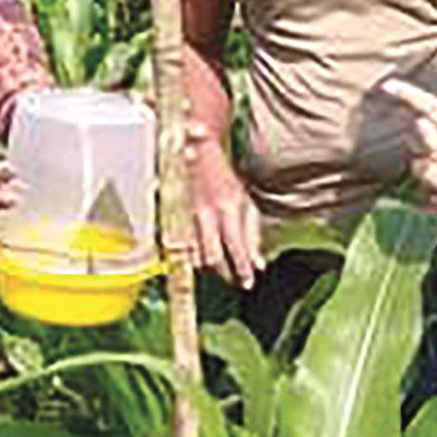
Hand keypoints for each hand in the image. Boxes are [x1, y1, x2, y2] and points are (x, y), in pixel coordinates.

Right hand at [183, 123, 264, 288]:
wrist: (198, 154)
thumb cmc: (225, 180)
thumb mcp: (246, 203)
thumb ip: (253, 235)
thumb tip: (259, 265)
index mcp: (227, 208)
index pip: (235, 248)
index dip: (242, 269)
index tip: (248, 282)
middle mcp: (206, 215)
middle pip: (213, 258)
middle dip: (225, 274)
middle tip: (235, 281)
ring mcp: (189, 218)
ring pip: (195, 257)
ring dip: (209, 268)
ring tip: (222, 270)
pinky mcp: (177, 220)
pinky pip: (183, 249)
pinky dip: (194, 259)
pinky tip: (203, 261)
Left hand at [382, 75, 436, 226]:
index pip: (431, 107)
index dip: (408, 95)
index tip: (388, 86)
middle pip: (418, 142)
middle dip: (415, 134)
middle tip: (419, 129)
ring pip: (421, 171)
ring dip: (422, 163)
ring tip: (429, 160)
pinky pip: (435, 202)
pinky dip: (434, 196)